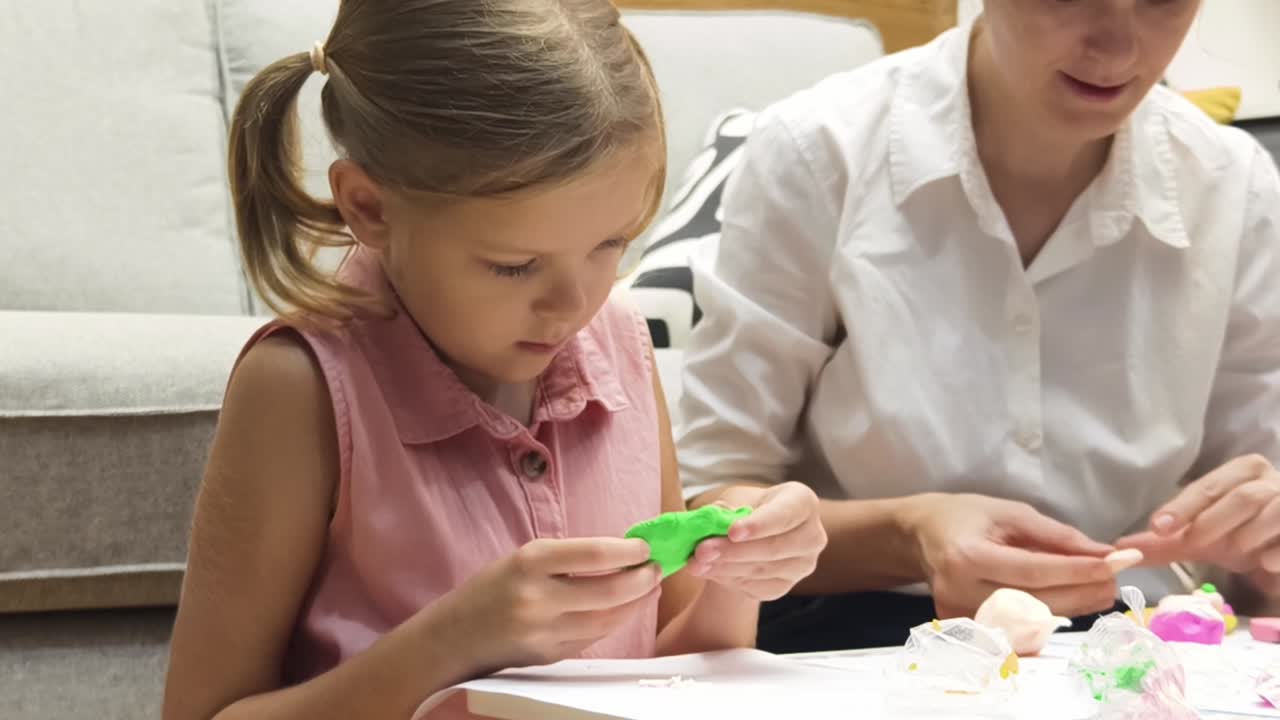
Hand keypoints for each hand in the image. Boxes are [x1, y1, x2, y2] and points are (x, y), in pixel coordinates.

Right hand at [436, 537, 661, 671]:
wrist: (452, 638)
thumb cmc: (489, 590)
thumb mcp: (521, 559)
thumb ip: (565, 559)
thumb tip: (619, 556)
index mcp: (529, 563)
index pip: (594, 554)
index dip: (628, 551)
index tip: (644, 548)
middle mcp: (538, 599)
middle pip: (609, 592)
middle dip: (642, 580)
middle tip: (656, 570)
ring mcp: (544, 633)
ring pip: (607, 621)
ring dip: (635, 605)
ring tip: (649, 589)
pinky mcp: (549, 657)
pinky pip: (592, 639)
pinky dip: (612, 622)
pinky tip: (623, 610)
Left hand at [685, 482, 827, 600]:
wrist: (752, 536)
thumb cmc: (748, 508)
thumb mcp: (737, 498)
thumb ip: (726, 509)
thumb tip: (711, 522)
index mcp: (803, 502)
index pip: (785, 514)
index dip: (759, 525)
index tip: (732, 531)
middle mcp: (812, 535)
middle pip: (773, 548)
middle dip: (733, 551)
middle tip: (701, 551)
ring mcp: (802, 565)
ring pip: (762, 570)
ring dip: (725, 568)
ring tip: (696, 563)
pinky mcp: (786, 586)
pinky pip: (756, 587)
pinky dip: (729, 580)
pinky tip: (709, 571)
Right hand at [902, 493, 1117, 619]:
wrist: (922, 537)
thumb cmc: (966, 516)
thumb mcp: (1010, 512)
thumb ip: (1056, 536)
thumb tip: (1103, 553)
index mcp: (968, 556)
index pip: (1033, 571)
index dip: (1078, 569)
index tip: (1117, 562)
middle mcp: (961, 592)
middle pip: (1037, 602)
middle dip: (1083, 590)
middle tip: (1116, 577)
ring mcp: (962, 616)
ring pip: (1033, 621)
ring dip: (1074, 606)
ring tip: (1100, 589)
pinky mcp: (967, 629)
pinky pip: (1019, 628)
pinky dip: (1050, 616)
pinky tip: (1071, 601)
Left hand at [1116, 454, 1279, 593]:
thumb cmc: (1242, 536)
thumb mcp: (1202, 540)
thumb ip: (1166, 542)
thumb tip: (1121, 549)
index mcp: (1243, 471)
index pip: (1207, 486)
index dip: (1182, 507)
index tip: (1158, 528)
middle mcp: (1273, 480)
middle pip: (1242, 496)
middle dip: (1213, 521)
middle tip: (1192, 542)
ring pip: (1275, 513)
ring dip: (1249, 536)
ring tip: (1236, 553)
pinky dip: (1278, 552)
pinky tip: (1266, 564)